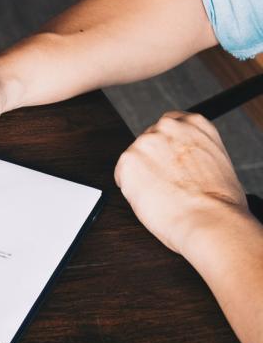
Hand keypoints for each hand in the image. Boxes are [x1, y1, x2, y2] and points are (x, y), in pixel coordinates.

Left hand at [114, 111, 249, 255]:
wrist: (209, 219)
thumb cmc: (219, 202)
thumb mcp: (217, 162)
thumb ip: (194, 152)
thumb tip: (181, 161)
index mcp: (195, 124)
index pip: (170, 123)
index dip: (167, 145)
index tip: (168, 157)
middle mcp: (169, 127)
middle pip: (149, 140)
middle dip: (153, 160)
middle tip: (166, 183)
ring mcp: (146, 142)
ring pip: (135, 158)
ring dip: (142, 175)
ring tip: (164, 194)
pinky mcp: (127, 161)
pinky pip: (122, 175)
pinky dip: (131, 189)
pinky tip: (151, 198)